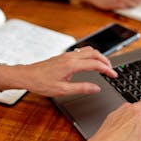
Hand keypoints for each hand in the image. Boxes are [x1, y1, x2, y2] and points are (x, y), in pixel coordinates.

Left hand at [0, 47, 116, 95]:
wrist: (27, 76)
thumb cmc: (41, 83)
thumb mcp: (63, 90)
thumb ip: (81, 88)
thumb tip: (96, 88)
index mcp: (72, 65)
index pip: (96, 64)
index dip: (107, 70)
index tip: (113, 75)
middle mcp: (70, 57)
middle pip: (94, 53)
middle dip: (105, 61)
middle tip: (111, 70)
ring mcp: (67, 55)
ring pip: (88, 50)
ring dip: (98, 56)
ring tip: (103, 65)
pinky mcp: (63, 56)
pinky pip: (81, 51)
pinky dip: (90, 55)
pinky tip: (90, 62)